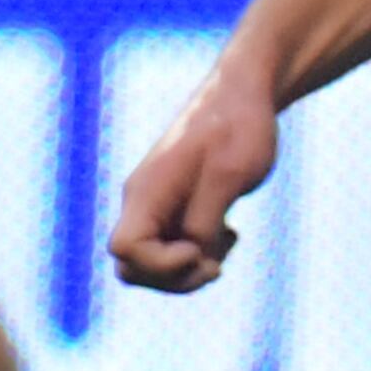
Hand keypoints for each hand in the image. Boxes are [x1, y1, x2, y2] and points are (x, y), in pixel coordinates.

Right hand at [110, 69, 280, 290]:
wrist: (244, 92)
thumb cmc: (238, 127)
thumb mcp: (230, 176)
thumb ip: (204, 221)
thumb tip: (192, 256)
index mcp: (147, 191)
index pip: (126, 249)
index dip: (161, 264)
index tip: (199, 249)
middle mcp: (144, 201)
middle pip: (133, 266)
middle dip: (174, 278)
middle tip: (217, 264)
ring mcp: (158, 205)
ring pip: (155, 262)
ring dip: (190, 269)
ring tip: (228, 241)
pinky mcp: (177, 206)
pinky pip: (174, 247)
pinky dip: (200, 253)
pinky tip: (229, 234)